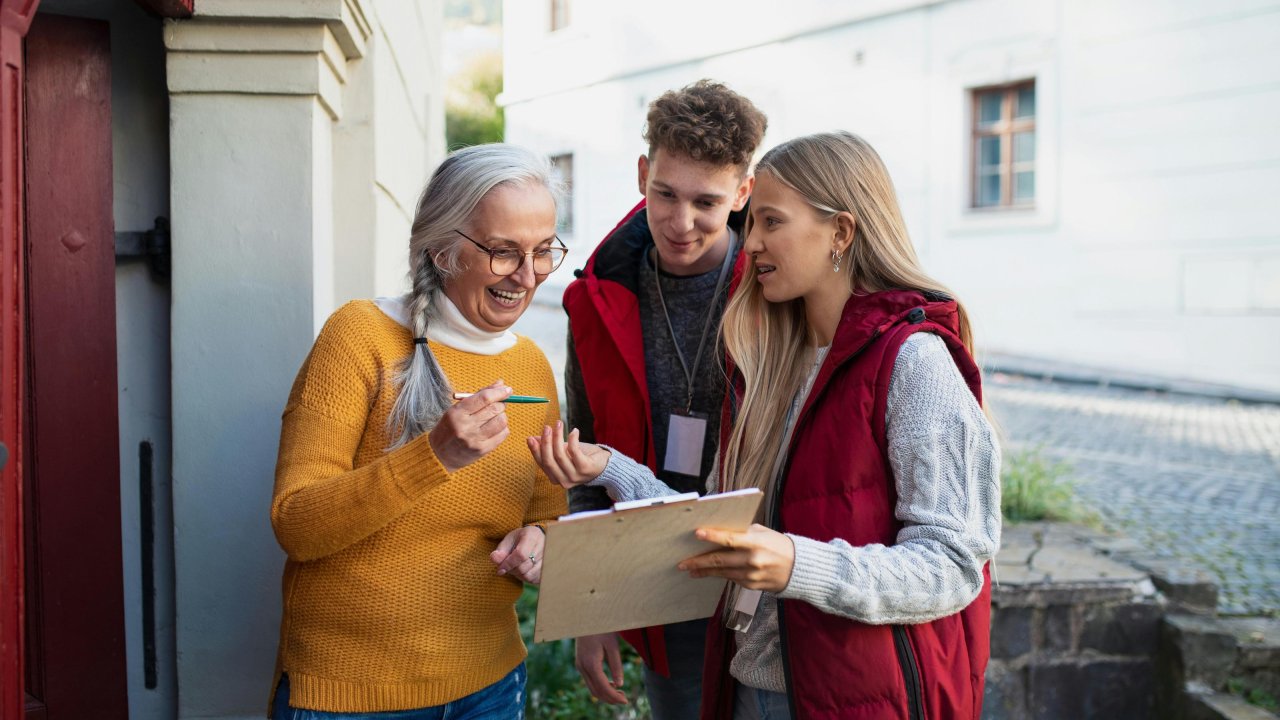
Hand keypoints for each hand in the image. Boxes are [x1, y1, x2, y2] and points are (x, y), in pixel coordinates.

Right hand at [429, 380, 511, 472]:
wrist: (439, 455)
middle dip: (501, 403)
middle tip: (499, 403)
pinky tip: (494, 428)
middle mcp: (466, 426)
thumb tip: (501, 384)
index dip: (499, 392)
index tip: (508, 389)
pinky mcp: (482, 450)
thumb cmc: (449, 427)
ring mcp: (474, 440)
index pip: (484, 398)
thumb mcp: (457, 408)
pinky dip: (502, 428)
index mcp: (457, 413)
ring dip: (502, 416)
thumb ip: (479, 395)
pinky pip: (503, 434)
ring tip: (494, 417)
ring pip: (501, 421)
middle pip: (494, 409)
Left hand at [490, 525, 544, 584]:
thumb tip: (494, 559)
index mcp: (532, 535)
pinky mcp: (549, 568)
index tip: (500, 569)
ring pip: (529, 575)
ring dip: (518, 575)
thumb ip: (501, 550)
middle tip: (507, 566)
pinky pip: (534, 579)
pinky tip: (524, 570)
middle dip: (511, 569)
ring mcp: (549, 558)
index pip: (521, 554)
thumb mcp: (508, 540)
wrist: (536, 539)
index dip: (508, 564)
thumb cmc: (520, 539)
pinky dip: (525, 578)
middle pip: (524, 567)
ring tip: (516, 567)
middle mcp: (544, 546)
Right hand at [526, 422, 610, 488]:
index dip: (535, 450)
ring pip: (560, 455)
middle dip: (546, 442)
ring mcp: (574, 476)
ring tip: (559, 424)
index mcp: (555, 477)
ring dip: (558, 437)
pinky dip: (572, 439)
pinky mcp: (585, 469)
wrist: (604, 465)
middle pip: (549, 460)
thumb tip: (533, 438)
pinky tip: (574, 431)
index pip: (541, 463)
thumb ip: (549, 447)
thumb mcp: (563, 452)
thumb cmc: (581, 457)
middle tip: (547, 427)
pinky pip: (574, 451)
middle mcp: (563, 480)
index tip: (530, 437)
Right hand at [574, 633, 627, 704]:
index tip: (626, 701)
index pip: (603, 687)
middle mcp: (582, 667)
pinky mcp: (580, 663)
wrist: (586, 617)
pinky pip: (589, 681)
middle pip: (596, 691)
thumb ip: (616, 665)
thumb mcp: (612, 645)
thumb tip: (619, 684)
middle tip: (624, 699)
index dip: (614, 697)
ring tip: (619, 693)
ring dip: (605, 694)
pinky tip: (611, 684)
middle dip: (610, 698)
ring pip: (591, 688)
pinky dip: (600, 686)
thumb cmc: (602, 628)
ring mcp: (580, 666)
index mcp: (591, 663)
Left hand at [677, 524, 795, 592]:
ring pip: (722, 573)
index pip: (729, 539)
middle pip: (719, 561)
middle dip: (698, 562)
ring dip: (704, 572)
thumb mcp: (763, 532)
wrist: (799, 568)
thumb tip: (720, 531)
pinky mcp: (751, 586)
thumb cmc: (778, 544)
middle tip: (683, 563)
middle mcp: (752, 560)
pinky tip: (710, 573)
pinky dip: (720, 575)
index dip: (712, 536)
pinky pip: (731, 579)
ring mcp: (751, 575)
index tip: (697, 534)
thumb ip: (743, 532)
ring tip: (690, 570)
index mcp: (755, 542)